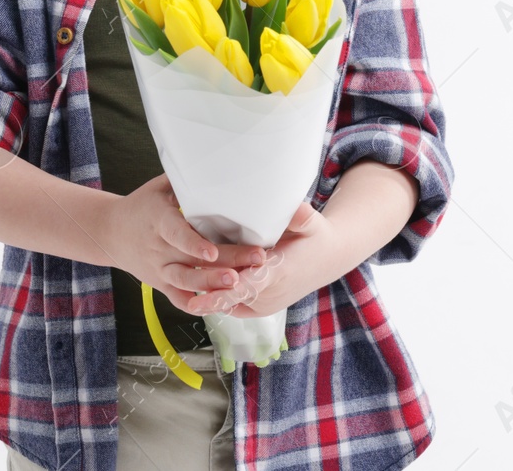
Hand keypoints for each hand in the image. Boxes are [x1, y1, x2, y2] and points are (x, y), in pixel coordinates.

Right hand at [103, 173, 267, 314]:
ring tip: (238, 283)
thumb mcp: (158, 188)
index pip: (177, 235)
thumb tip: (215, 163)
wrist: (110, 232)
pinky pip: (178, 298)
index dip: (194, 245)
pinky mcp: (161, 284)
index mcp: (159, 221)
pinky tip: (219, 304)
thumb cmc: (141, 205)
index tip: (213, 251)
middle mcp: (160, 248)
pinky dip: (196, 304)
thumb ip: (183, 181)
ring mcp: (160, 269)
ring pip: (186, 282)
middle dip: (225, 262)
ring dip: (212, 285)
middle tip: (255, 261)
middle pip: (192, 260)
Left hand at [184, 199, 333, 317]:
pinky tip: (198, 289)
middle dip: (209, 296)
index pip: (247, 286)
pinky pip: (235, 304)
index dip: (222, 293)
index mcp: (279, 274)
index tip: (199, 298)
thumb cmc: (316, 237)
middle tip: (185, 297)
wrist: (328, 258)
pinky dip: (219, 298)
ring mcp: (266, 303)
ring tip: (184, 288)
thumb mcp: (311, 223)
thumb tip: (294, 206)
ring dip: (211, 297)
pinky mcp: (261, 305)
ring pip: (232, 303)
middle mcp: (271, 294)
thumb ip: (300, 216)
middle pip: (233, 298)